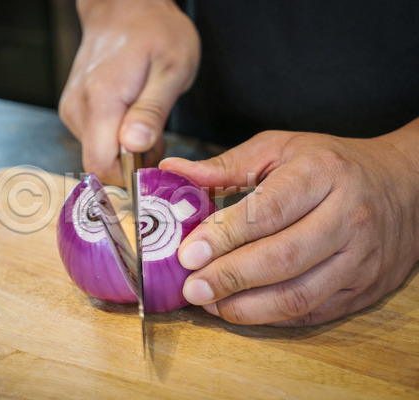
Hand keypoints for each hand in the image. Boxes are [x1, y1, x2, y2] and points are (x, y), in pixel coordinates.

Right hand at [59, 0, 199, 184]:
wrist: (124, 8)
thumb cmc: (154, 32)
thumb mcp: (171, 69)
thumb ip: (152, 111)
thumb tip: (135, 147)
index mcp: (101, 101)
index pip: (101, 166)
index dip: (128, 176)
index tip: (152, 163)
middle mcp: (79, 109)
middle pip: (99, 164)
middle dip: (132, 164)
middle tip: (156, 136)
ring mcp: (72, 110)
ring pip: (97, 155)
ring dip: (126, 151)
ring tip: (146, 120)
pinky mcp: (73, 111)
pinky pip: (94, 141)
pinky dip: (115, 140)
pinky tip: (131, 117)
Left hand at [160, 122, 418, 325]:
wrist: (403, 184)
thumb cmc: (329, 164)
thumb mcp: (279, 149)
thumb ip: (226, 165)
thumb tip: (173, 170)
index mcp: (322, 174)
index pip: (268, 211)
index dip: (224, 236)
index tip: (187, 253)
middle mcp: (347, 217)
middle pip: (282, 258)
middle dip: (229, 278)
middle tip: (191, 287)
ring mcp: (360, 258)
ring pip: (298, 295)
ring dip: (246, 307)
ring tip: (209, 302)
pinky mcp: (364, 288)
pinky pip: (312, 312)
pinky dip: (270, 317)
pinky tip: (240, 308)